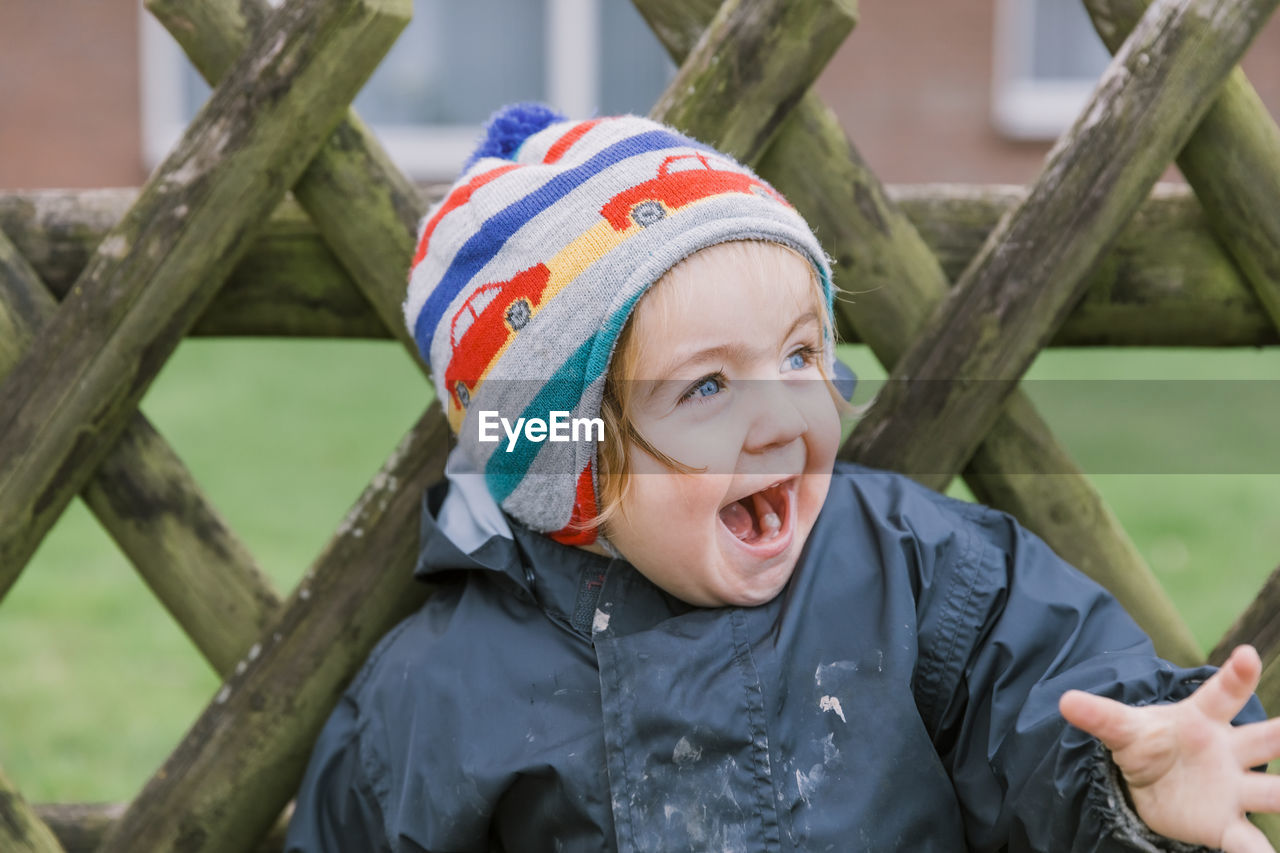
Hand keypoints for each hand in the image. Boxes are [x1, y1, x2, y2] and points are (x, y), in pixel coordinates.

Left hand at [1060, 645, 1279, 852]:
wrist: (1151, 785)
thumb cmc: (1148, 744)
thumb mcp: (1123, 729)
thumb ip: (1100, 716)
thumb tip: (1064, 700)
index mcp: (1202, 720)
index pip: (1222, 694)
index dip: (1236, 675)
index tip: (1247, 655)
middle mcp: (1229, 752)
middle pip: (1264, 740)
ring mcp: (1234, 789)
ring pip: (1271, 791)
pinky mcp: (1227, 825)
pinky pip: (1249, 842)